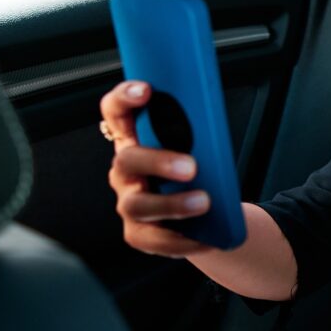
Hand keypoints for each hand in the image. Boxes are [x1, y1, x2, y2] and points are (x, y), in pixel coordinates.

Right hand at [100, 80, 212, 257]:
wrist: (209, 214)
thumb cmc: (199, 168)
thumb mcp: (198, 143)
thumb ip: (198, 129)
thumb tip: (215, 117)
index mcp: (134, 139)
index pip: (116, 112)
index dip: (124, 98)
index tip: (146, 90)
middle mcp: (125, 169)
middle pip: (128, 159)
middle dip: (158, 160)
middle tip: (192, 166)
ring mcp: (128, 201)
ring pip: (138, 203)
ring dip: (172, 203)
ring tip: (204, 202)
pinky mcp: (138, 232)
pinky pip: (153, 239)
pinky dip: (180, 239)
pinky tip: (204, 238)